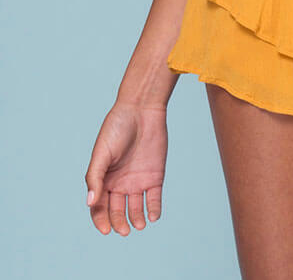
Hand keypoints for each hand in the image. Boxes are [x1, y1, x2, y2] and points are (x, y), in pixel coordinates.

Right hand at [84, 100, 167, 233]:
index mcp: (103, 179)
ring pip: (136, 208)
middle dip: (119, 223)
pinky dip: (153, 209)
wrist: (142, 109)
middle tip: (124, 230)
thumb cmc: (117, 128)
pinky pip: (154, 198)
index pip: (99, 207)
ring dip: (137, 219)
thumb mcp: (102, 153)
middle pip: (117, 211)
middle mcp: (119, 183)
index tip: (106, 230)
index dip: (101, 220)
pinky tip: (152, 217)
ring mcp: (137, 180)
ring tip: (138, 225)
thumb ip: (95, 177)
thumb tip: (90, 203)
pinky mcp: (155, 176)